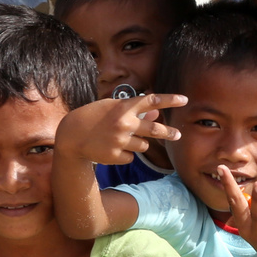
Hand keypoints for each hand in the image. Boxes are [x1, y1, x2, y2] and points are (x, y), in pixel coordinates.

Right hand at [56, 93, 185, 165]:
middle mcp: (124, 123)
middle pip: (155, 129)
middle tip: (178, 135)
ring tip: (121, 139)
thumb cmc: (93, 117)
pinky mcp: (115, 156)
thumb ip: (135, 110)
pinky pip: (130, 157)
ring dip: (138, 143)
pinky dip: (125, 153)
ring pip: (143, 146)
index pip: (152, 100)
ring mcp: (120, 141)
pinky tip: (111, 148)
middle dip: (169, 133)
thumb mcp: (112, 108)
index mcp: (124, 108)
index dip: (170, 100)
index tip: (185, 100)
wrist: (71, 136)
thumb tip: (158, 112)